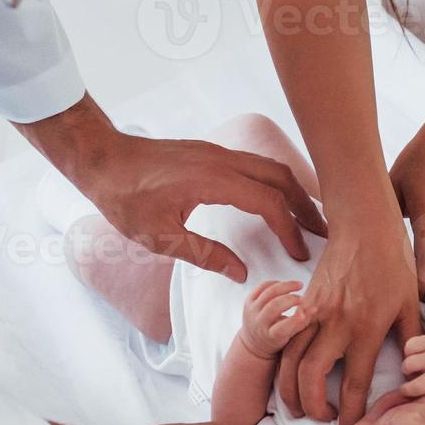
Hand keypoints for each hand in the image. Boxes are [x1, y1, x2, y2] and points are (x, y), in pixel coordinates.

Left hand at [18, 100, 326, 281]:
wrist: (101, 158)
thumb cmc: (124, 198)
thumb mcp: (160, 238)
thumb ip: (204, 254)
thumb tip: (240, 272)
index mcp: (213, 181)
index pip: (268, 203)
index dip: (289, 229)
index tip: (299, 252)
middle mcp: (222, 160)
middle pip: (281, 178)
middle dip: (306, 206)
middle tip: (322, 234)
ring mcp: (218, 153)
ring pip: (271, 167)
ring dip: (293, 192)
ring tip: (307, 219)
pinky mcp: (212, 153)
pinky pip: (256, 164)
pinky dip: (275, 183)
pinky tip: (277, 200)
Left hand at [239, 280, 312, 357]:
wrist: (254, 342)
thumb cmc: (277, 340)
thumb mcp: (290, 337)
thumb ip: (302, 323)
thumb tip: (314, 308)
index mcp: (270, 336)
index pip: (282, 328)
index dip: (294, 320)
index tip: (306, 312)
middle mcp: (258, 324)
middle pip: (274, 306)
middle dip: (291, 299)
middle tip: (303, 298)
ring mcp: (251, 311)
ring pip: (268, 293)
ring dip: (285, 286)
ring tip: (299, 285)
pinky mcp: (248, 301)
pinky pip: (262, 286)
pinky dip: (275, 283)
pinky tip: (285, 285)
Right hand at [275, 203, 420, 424]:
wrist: (365, 226)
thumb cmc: (394, 264)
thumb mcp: (410, 303)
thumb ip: (411, 338)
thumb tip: (415, 370)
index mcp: (369, 329)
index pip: (357, 384)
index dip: (352, 414)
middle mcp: (338, 324)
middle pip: (313, 378)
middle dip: (313, 407)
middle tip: (322, 418)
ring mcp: (316, 312)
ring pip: (290, 361)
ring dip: (290, 390)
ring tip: (299, 407)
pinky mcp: (303, 301)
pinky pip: (285, 339)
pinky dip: (283, 362)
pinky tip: (288, 376)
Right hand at [400, 332, 424, 402]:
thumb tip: (402, 405)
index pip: (424, 402)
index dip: (413, 401)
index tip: (411, 399)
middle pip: (416, 387)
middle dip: (405, 389)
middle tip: (405, 387)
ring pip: (408, 364)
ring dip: (406, 367)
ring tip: (412, 368)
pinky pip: (408, 347)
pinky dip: (408, 350)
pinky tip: (416, 353)